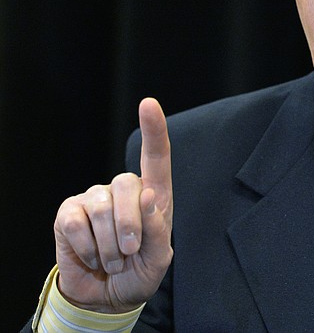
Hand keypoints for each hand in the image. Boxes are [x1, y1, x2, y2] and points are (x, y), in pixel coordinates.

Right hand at [53, 98, 173, 311]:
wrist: (107, 296)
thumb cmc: (139, 271)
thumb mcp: (158, 259)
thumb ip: (158, 231)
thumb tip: (149, 196)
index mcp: (153, 195)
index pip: (156, 157)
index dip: (153, 129)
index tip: (149, 104)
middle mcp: (123, 190)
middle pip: (127, 185)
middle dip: (130, 225)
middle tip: (129, 253)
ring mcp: (94, 198)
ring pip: (102, 208)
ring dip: (109, 244)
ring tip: (113, 260)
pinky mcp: (68, 213)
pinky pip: (75, 223)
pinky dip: (86, 247)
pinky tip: (92, 256)